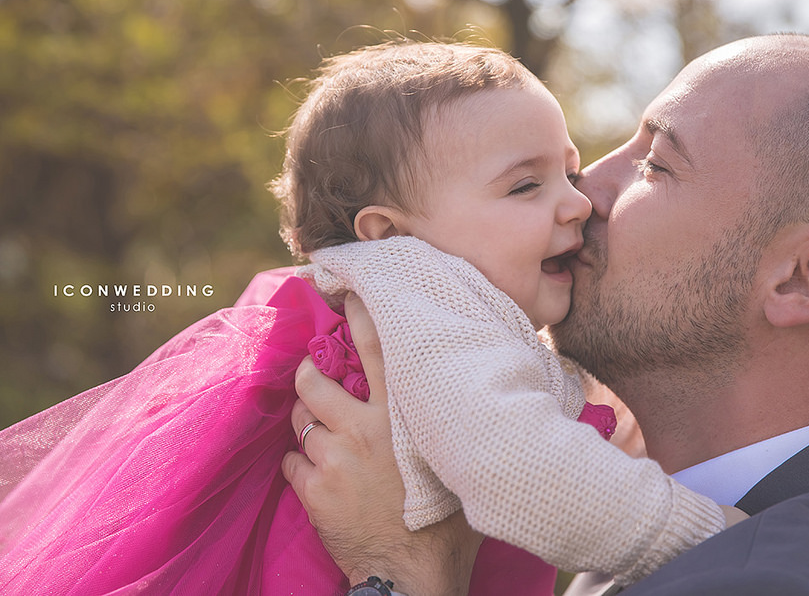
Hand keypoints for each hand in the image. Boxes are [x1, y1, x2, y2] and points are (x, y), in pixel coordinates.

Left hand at [282, 293, 482, 595]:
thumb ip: (449, 422)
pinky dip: (300, 466)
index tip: (347, 293)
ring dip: (306, 425)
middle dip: (308, 374)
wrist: (414, 576)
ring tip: (320, 435)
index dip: (359, 314)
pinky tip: (318, 476)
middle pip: (315, 382)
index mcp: (403, 415)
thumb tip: (465, 391)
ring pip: (300, 422)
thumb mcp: (458, 460)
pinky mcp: (314, 491)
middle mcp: (365, 428)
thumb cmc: (447, 520)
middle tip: (312, 375)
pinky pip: (291, 463)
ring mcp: (335, 459)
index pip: (377, 348)